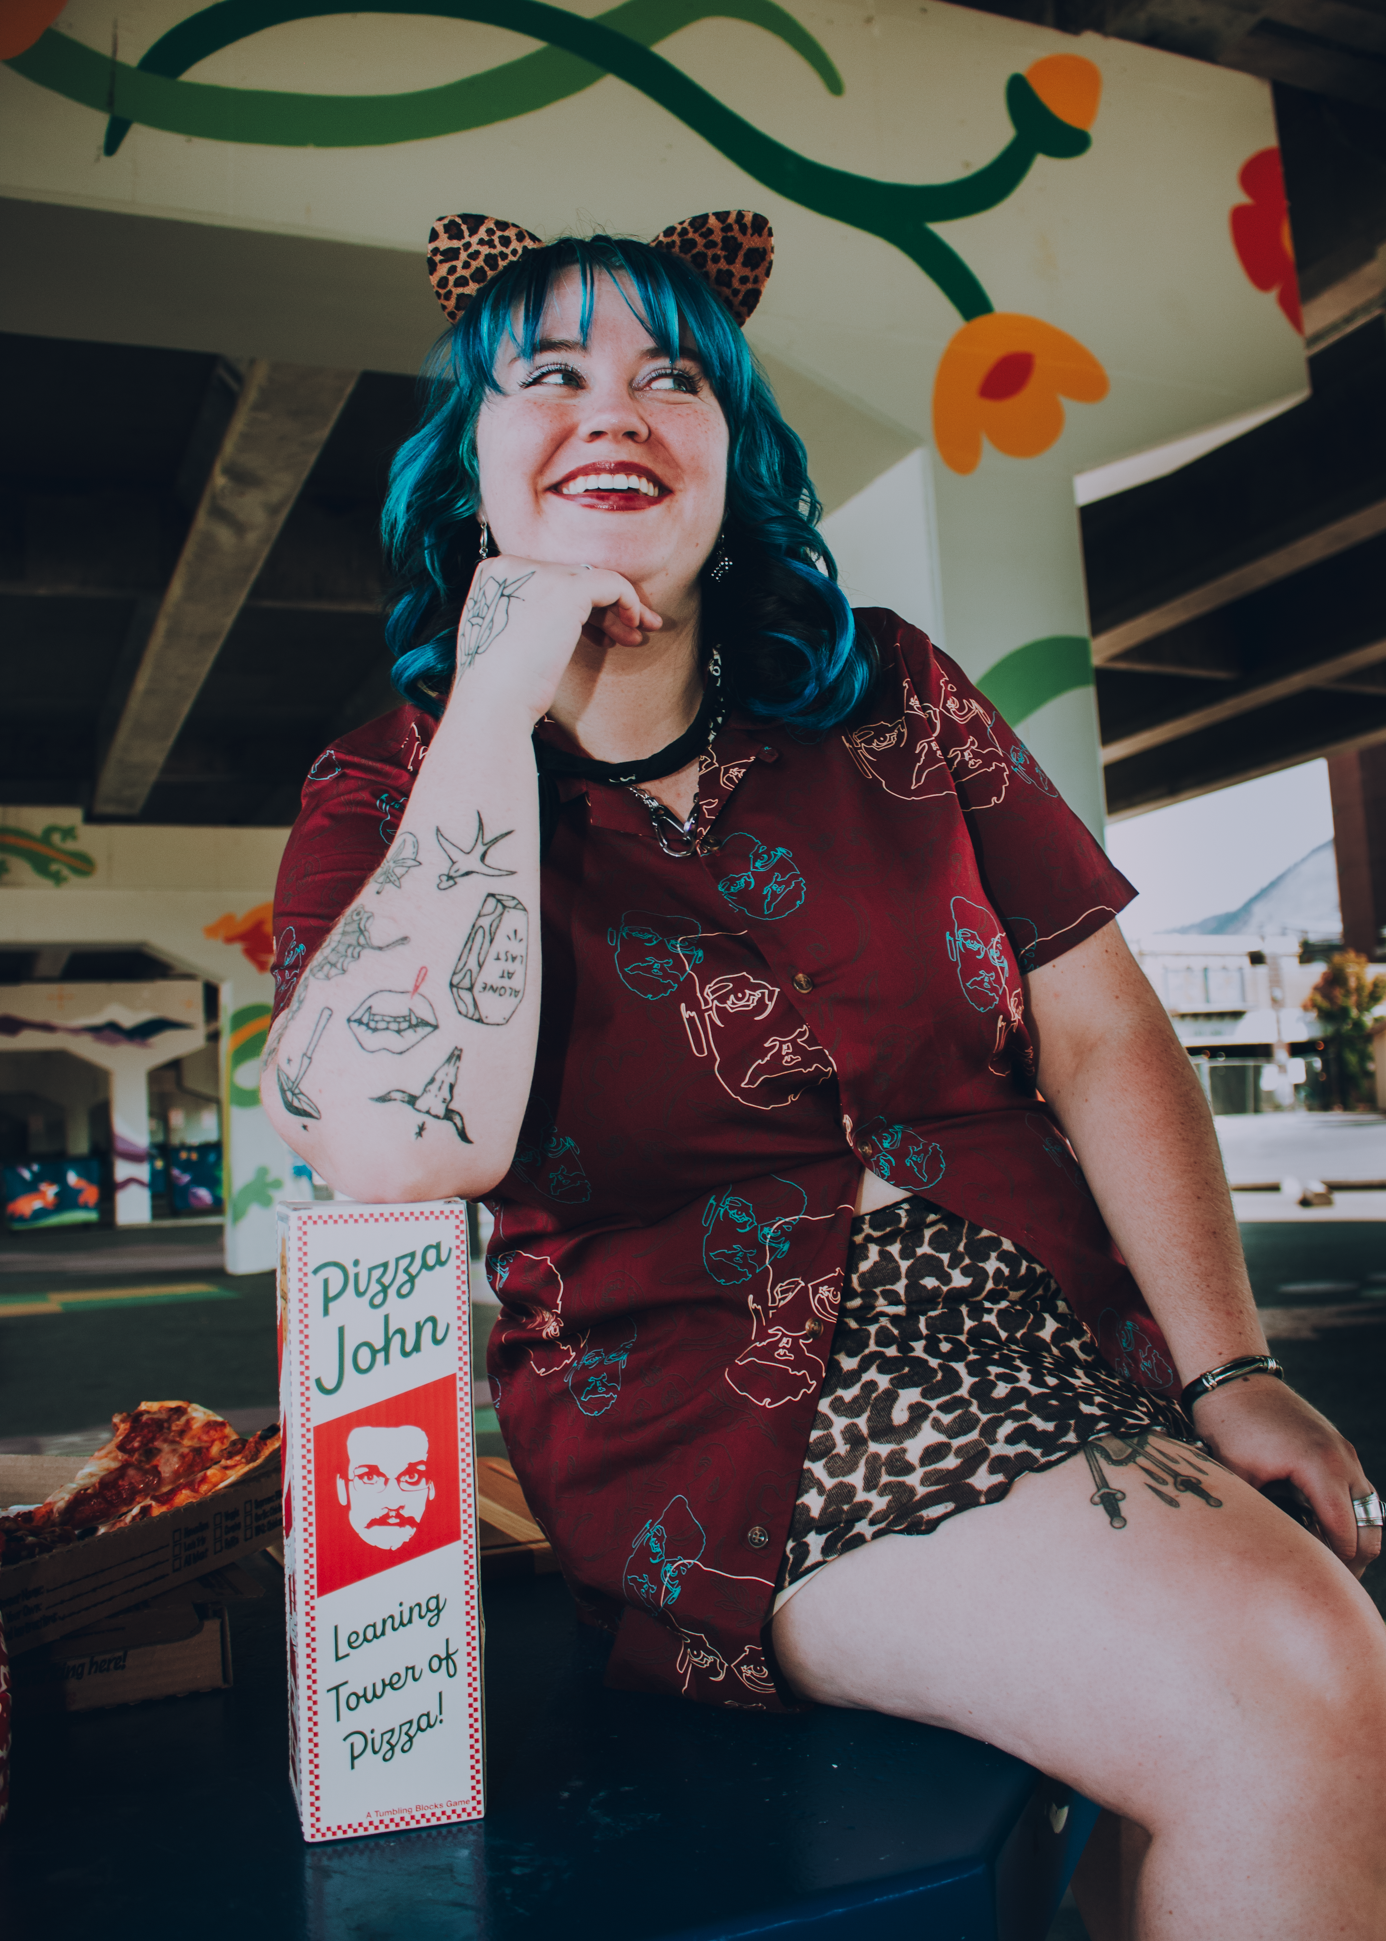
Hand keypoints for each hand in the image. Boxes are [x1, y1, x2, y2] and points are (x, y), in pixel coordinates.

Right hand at [450, 554, 661, 724]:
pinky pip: (612, 583)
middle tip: (626, 633)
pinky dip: (629, 601)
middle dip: (601, 608)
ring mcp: (539, 573)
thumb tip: (563, 617)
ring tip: (635, 636)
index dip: (576, 605)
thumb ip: (526, 614)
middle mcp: (513, 564)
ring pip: (593, 581)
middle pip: (571, 579)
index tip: (595, 633)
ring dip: (618, 609)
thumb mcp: (505, 637)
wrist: (493, 703)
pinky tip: (635, 625)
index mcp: (493, 575)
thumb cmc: (498, 686)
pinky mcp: (567, 589)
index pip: (547, 579)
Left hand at [1190, 1373, 1380, 1577]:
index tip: (1308, 1585)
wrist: (1234, 1379)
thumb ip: (1260, 1518)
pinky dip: (1349, 1517)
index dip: (1333, 1569)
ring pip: (1371, 1513)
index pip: (1346, 1537)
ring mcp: (1345, 1453)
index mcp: (1320, 1467)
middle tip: (1320, 1581)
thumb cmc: (1228, 1426)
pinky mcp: (1339, 1449)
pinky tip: (1316, 1528)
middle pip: (1370, 1532)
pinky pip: (1358, 1494)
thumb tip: (1266, 1557)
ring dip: (1353, 1539)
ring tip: (1320, 1558)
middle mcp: (1343, 1460)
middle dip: (1352, 1562)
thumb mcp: (1237, 1478)